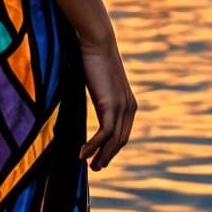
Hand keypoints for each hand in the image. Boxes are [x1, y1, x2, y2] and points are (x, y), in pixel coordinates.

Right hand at [76, 29, 136, 169]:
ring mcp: (121, 107)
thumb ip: (99, 95)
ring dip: (101, 156)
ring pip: (113, 141)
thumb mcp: (98, 82)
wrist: (96, 43)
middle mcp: (129, 107)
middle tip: (95, 168)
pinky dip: (93, 146)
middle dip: (108, 156)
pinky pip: (104, 134)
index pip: (123, 133)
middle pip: (120, 140)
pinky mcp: (111, 105)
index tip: (100, 158)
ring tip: (89, 167)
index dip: (112, 148)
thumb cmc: (92, 59)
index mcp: (128, 103)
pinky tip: (82, 153)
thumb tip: (90, 99)